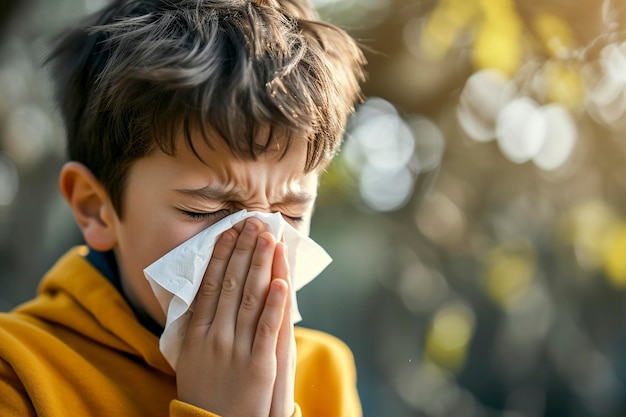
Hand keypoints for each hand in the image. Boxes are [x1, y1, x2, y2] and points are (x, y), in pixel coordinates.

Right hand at [176, 218, 290, 416]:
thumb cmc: (204, 392)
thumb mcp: (188, 357)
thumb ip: (195, 324)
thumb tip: (202, 290)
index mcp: (194, 334)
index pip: (208, 285)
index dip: (220, 255)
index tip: (230, 231)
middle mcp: (213, 338)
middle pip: (230, 285)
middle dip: (244, 251)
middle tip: (254, 222)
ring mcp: (236, 351)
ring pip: (250, 300)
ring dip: (261, 266)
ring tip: (269, 239)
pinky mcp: (259, 366)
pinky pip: (267, 330)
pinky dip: (274, 305)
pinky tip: (280, 281)